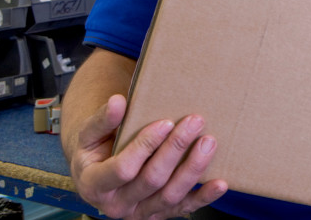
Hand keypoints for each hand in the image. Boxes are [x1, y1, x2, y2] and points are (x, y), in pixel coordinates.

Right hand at [69, 94, 226, 219]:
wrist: (99, 175)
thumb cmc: (96, 151)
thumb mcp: (90, 135)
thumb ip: (102, 120)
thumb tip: (118, 101)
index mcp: (94, 184)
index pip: (123, 168)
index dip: (145, 145)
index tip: (166, 122)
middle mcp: (116, 205)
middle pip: (151, 179)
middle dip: (175, 149)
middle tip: (195, 121)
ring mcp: (140, 213)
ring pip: (170, 195)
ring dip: (193, 168)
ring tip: (209, 142)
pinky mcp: (160, 214)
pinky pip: (184, 208)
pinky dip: (204, 197)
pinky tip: (220, 182)